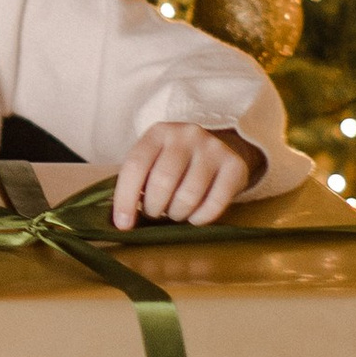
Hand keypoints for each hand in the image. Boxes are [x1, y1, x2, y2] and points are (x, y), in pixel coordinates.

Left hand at [112, 122, 258, 230]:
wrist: (220, 148)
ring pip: (188, 195)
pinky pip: (215, 203)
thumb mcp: (153, 161)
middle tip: (155, 213)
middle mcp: (186, 134)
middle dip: (154, 208)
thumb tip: (121, 220)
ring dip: (177, 214)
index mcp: (158, 132)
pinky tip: (195, 216)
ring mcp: (212, 148)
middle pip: (163, 181)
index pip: (135, 166)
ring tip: (175, 212)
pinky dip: (200, 218)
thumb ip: (137, 183)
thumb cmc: (175, 163)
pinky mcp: (234, 165)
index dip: (125, 198)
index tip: (123, 224)